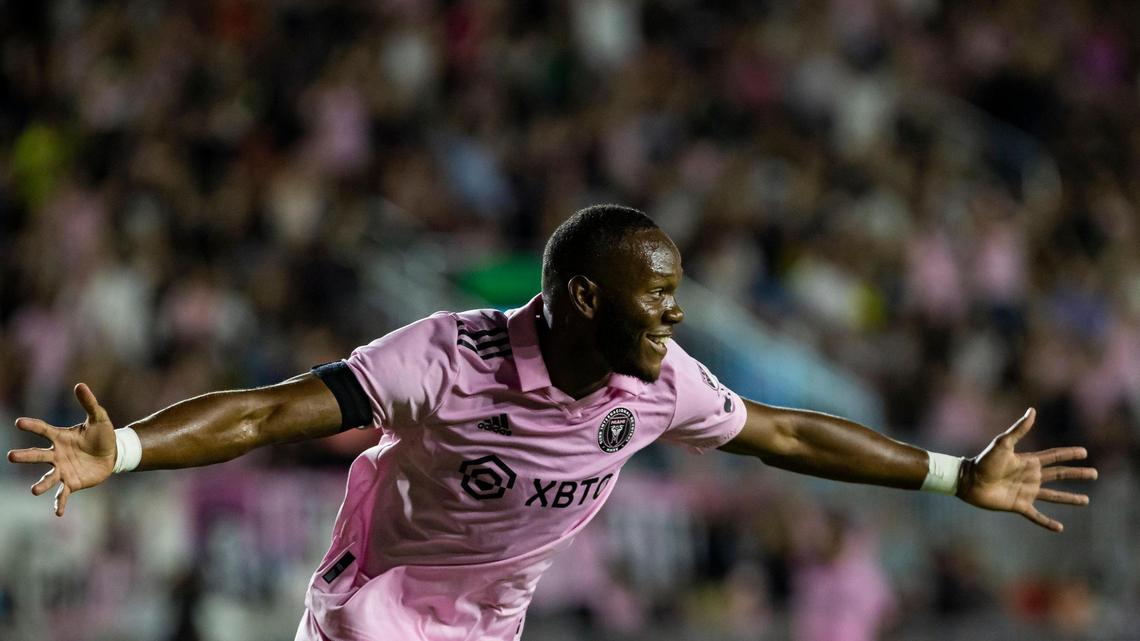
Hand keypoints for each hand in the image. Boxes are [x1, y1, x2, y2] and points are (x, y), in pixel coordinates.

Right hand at [7, 384, 116, 515]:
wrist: (113, 454)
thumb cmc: (102, 435)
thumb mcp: (99, 418)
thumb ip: (89, 403)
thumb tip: (80, 385)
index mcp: (60, 437)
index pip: (43, 430)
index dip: (32, 426)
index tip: (20, 422)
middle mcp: (57, 454)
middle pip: (38, 455)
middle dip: (25, 456)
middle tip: (11, 456)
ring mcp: (62, 470)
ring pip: (47, 478)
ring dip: (41, 485)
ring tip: (34, 490)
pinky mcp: (72, 483)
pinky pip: (62, 494)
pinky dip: (59, 503)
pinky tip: (58, 513)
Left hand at [957, 408, 1096, 531]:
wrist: (969, 481)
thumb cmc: (984, 461)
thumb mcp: (1003, 443)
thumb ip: (1019, 429)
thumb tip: (1032, 411)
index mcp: (1029, 461)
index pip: (1054, 456)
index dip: (1069, 454)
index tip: (1084, 452)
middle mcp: (1031, 476)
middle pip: (1059, 475)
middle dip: (1077, 474)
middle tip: (1094, 473)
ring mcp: (1026, 492)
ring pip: (1054, 496)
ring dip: (1069, 498)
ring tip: (1086, 500)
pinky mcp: (1019, 506)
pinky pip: (1037, 516)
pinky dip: (1047, 522)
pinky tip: (1060, 528)